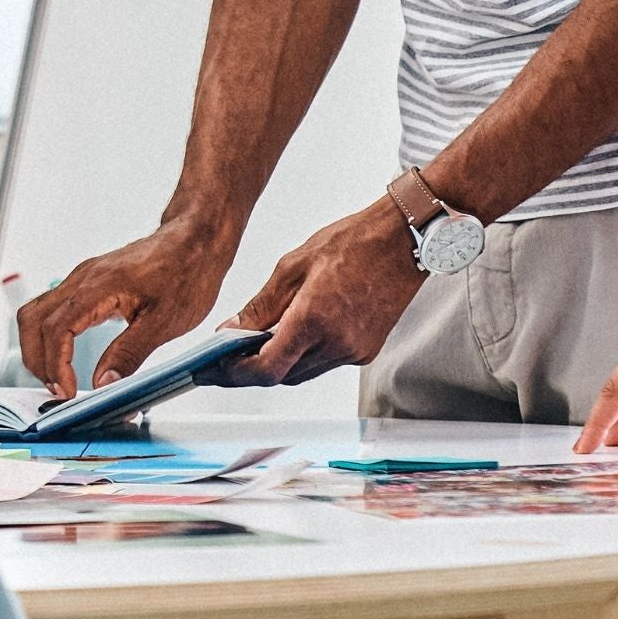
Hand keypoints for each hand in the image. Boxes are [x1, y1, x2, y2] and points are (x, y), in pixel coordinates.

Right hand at [17, 218, 235, 396]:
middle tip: (58, 390)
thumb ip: (129, 353)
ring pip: (37, 312)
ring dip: (38, 347)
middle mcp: (82, 278)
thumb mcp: (165, 322)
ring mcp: (82, 278)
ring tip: (57, 377)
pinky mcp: (88, 283)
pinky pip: (53, 308)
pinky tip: (67, 355)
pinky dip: (50, 335)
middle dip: (37, 359)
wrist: (194, 240)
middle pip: (33, 319)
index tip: (68, 392)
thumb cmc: (185, 273)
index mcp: (98, 287)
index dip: (56, 365)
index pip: (56, 329)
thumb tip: (102, 383)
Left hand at [219, 197, 425, 385]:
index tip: (214, 370)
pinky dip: (303, 356)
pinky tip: (291, 337)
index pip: (267, 368)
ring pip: (304, 373)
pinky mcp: (367, 352)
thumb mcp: (293, 266)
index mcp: (314, 319)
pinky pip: (325, 363)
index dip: (235, 374)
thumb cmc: (352, 243)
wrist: (403, 242)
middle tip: (225, 358)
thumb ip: (260, 305)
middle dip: (251, 370)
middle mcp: (337, 343)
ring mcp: (355, 351)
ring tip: (253, 346)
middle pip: (283, 375)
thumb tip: (232, 330)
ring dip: (278, 365)